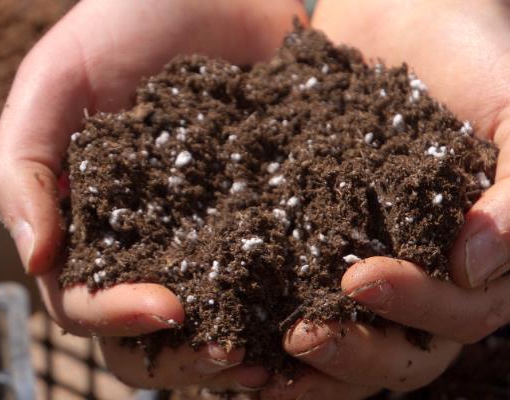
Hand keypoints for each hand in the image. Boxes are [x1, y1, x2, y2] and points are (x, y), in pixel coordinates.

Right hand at [0, 0, 305, 391]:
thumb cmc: (124, 23)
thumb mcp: (56, 80)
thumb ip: (24, 167)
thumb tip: (34, 258)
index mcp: (89, 225)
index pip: (86, 301)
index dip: (118, 318)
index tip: (170, 306)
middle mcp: (147, 243)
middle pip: (150, 336)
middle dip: (186, 355)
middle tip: (234, 356)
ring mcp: (208, 235)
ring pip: (215, 320)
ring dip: (241, 348)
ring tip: (279, 355)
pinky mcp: (266, 216)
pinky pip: (275, 275)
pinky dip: (289, 304)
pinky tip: (318, 312)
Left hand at [267, 1, 509, 397]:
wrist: (408, 14)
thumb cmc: (475, 58)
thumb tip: (473, 270)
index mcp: (479, 260)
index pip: (458, 315)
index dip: (415, 308)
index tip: (361, 276)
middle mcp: (425, 274)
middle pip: (398, 350)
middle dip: (352, 349)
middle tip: (299, 333)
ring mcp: (368, 260)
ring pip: (347, 337)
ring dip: (304, 358)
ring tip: (252, 358)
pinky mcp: (316, 241)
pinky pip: (295, 293)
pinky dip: (265, 320)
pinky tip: (228, 330)